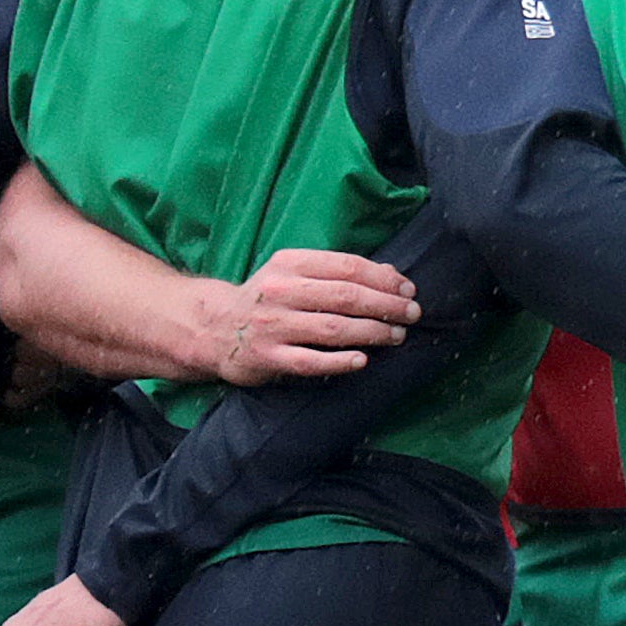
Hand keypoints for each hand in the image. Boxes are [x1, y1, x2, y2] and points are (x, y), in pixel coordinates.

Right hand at [190, 246, 417, 384]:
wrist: (213, 328)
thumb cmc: (268, 300)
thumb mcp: (296, 275)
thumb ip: (340, 273)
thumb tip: (394, 277)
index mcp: (289, 264)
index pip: (347, 267)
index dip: (383, 279)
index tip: (408, 290)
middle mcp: (279, 292)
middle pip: (345, 296)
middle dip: (386, 305)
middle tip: (412, 314)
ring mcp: (272, 326)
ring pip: (333, 328)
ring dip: (372, 332)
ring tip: (397, 335)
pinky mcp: (268, 356)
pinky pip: (310, 360)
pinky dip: (339, 361)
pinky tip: (362, 360)